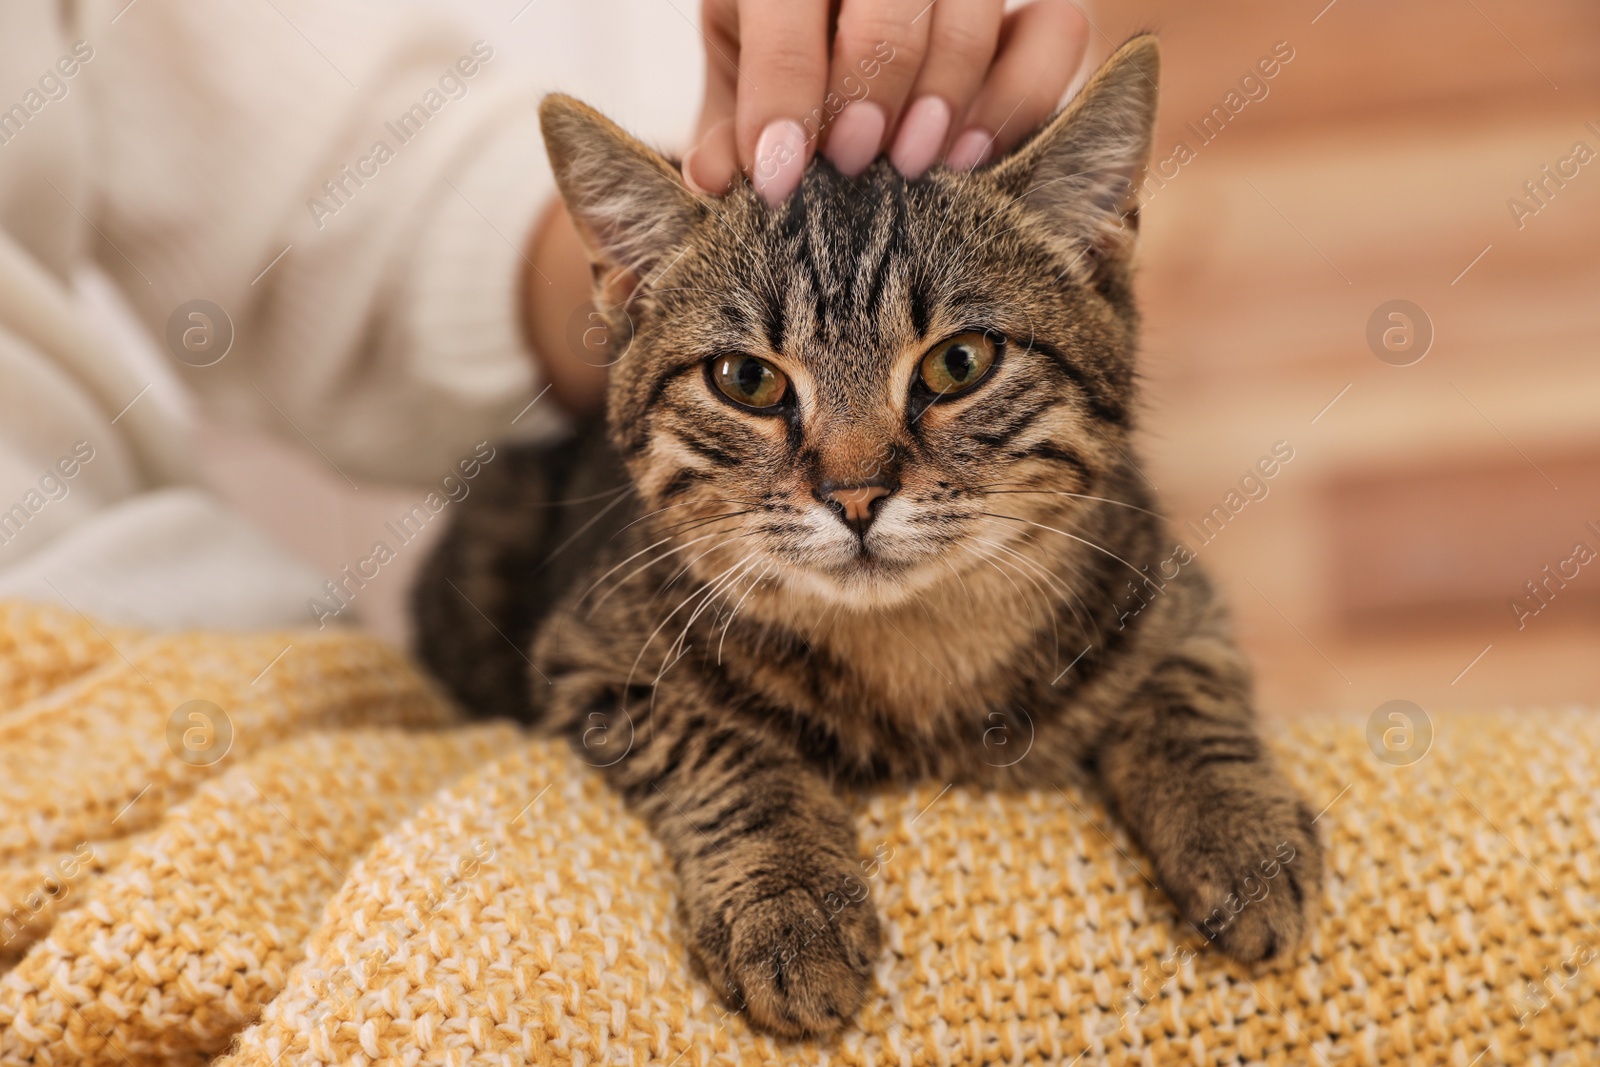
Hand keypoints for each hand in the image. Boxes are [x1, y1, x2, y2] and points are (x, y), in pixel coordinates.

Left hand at [684, 0, 1091, 205]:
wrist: (858, 48)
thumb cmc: (790, 74)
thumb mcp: (747, 90)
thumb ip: (733, 132)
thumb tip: (713, 179)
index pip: (783, 4)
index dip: (782, 92)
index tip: (778, 180)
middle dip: (869, 85)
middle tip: (853, 163)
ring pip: (972, 7)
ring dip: (944, 93)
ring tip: (915, 166)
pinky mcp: (1034, 6)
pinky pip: (1056, 29)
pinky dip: (1018, 96)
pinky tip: (973, 154)